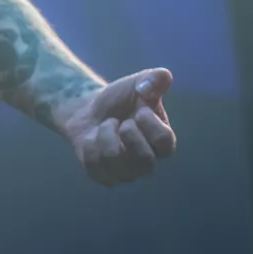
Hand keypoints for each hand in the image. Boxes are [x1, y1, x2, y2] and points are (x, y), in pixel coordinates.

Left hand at [61, 68, 176, 185]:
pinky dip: (90, 145)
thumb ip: (154, 79)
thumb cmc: (119, 99)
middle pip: (145, 162)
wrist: (87, 109)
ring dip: (104, 135)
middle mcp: (148, 162)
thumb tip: (163, 77)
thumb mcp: (137, 84)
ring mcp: (126, 172)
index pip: (165, 142)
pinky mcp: (104, 176)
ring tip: (106, 127)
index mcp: (162, 142)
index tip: (138, 108)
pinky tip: (93, 138)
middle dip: (127, 133)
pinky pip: (94, 164)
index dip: (148, 122)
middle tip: (120, 121)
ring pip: (114, 160)